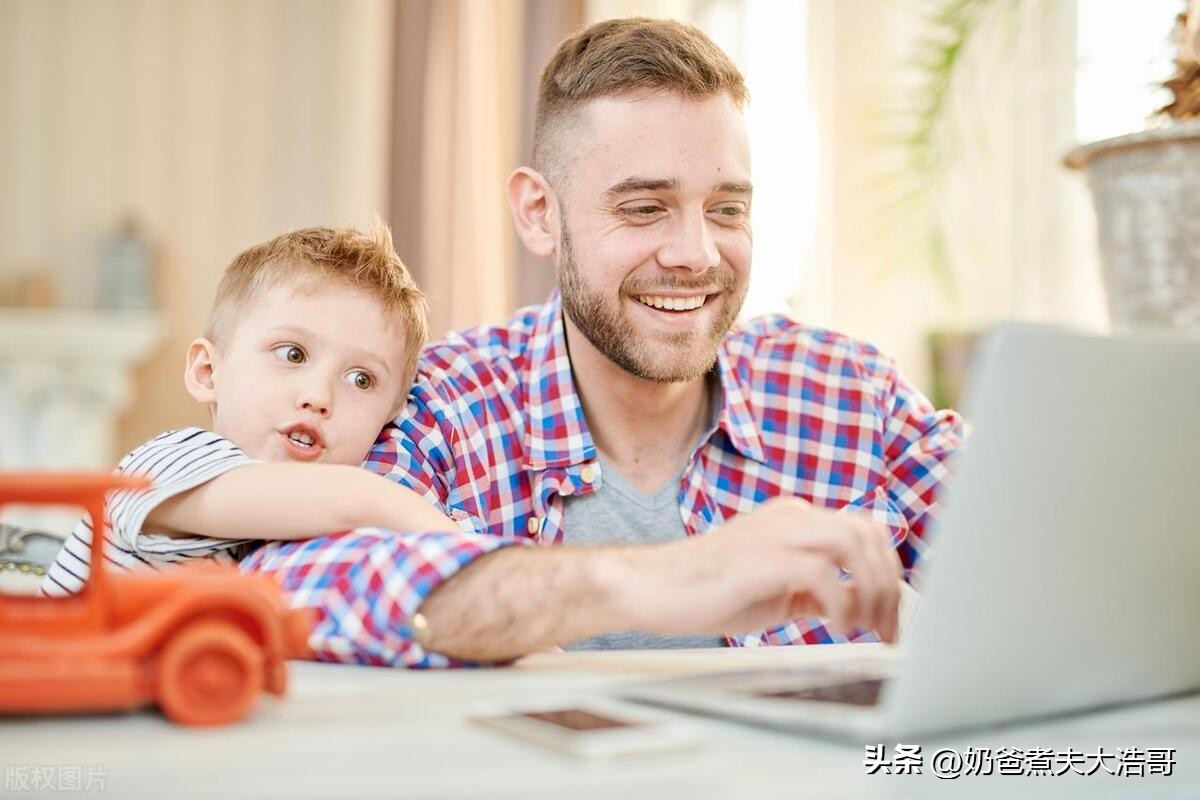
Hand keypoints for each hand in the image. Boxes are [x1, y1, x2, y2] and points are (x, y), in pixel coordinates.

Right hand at [622, 496, 903, 641]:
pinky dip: (841, 604)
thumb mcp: (775, 591)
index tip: (890, 617)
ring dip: (871, 590)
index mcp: (793, 519)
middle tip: (887, 629)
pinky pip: (821, 573)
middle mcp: (789, 517)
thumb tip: (858, 605)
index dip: (888, 573)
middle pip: (868, 533)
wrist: (649, 587)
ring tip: (865, 627)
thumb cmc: (705, 590)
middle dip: (888, 585)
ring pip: (852, 543)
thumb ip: (815, 591)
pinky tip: (836, 628)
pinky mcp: (759, 559)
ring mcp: (774, 534)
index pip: (864, 531)